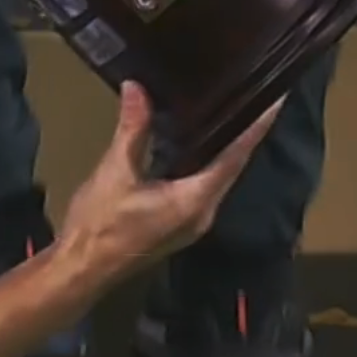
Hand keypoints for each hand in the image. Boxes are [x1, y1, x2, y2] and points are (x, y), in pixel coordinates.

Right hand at [56, 83, 278, 273]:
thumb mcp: (115, 171)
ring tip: (231, 109)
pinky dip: (205, 161)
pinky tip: (195, 140)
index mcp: (195, 200)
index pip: (235, 157)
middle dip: (244, 132)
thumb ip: (132, 129)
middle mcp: (203, 212)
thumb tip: (138, 87)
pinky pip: (202, 185)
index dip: (256, 127)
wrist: (81, 269)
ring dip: (225, 147)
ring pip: (217, 177)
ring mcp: (192, 221)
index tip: (275, 99)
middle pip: (232, 166)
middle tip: (254, 94)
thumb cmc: (100, 223)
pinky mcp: (178, 223)